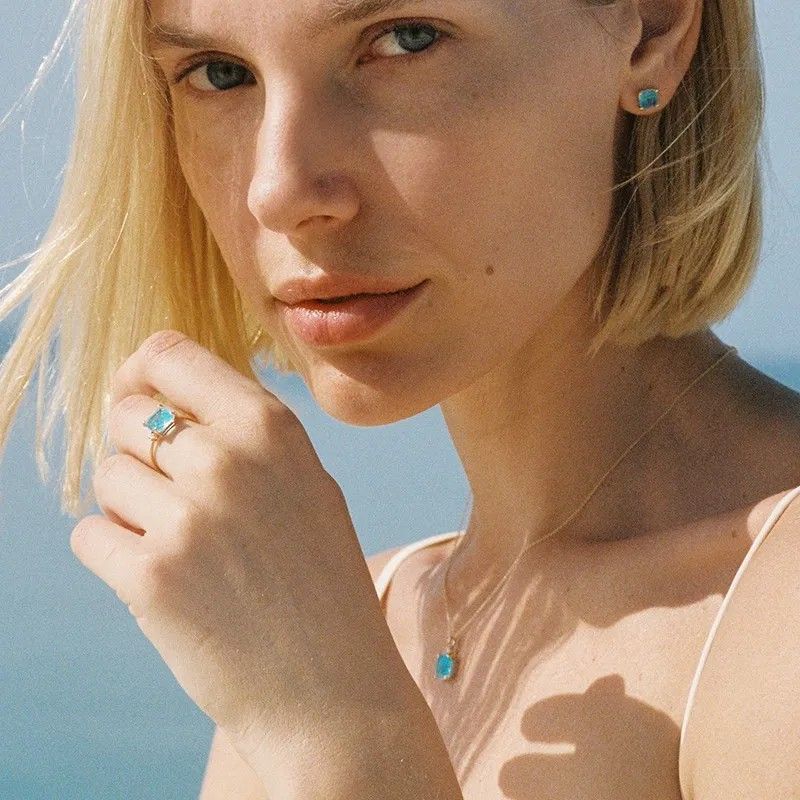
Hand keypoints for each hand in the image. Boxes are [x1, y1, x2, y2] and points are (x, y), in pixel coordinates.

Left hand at [70, 329, 407, 774]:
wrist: (335, 689)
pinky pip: (89, 534)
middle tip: (175, 494)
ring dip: (130, 507)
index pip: (170, 353)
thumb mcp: (307, 484)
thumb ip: (244, 434)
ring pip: (106, 476)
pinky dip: (114, 553)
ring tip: (184, 546)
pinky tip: (165, 579)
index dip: (142, 371)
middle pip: (127, 414)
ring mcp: (187, 518)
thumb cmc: (321, 584)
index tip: (140, 394)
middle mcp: (228, 460)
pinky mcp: (149, 578)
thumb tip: (162, 397)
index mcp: (271, 428)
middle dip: (139, 448)